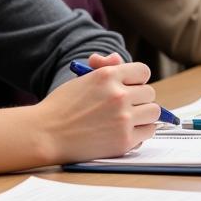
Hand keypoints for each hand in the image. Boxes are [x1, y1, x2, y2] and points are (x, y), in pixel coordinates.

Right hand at [35, 56, 157, 165]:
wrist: (46, 133)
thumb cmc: (61, 106)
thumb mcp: (81, 79)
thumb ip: (104, 68)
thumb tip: (118, 60)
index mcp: (107, 75)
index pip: (143, 71)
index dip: (137, 80)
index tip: (132, 87)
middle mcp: (118, 94)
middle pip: (150, 93)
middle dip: (140, 99)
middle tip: (126, 105)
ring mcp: (123, 118)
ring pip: (154, 113)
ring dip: (144, 116)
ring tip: (129, 119)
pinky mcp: (125, 140)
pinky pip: (148, 132)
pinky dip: (139, 132)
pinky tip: (124, 131)